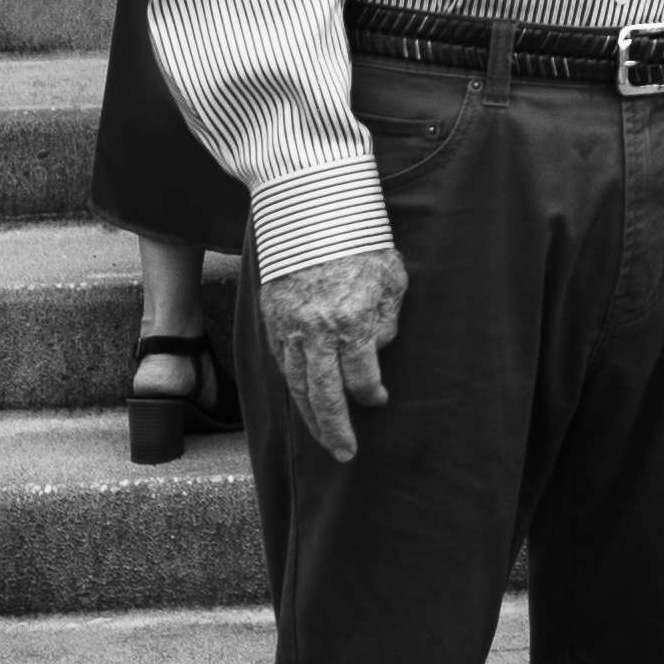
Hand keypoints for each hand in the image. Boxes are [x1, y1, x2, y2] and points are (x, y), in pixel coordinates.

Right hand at [257, 241, 409, 461]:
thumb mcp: (391, 277)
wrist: (309, 210)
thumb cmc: (359, 240)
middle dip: (335, 430)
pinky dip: (293, 385)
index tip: (379, 399)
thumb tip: (376, 348)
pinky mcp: (272, 320)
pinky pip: (283, 363)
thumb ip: (387, 319)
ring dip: (310, 417)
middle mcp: (316, 332)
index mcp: (350, 322)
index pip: (362, 378)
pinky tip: (302, 399)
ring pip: (297, 385)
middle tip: (346, 454)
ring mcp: (289, 328)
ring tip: (323, 439)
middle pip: (324, 395)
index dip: (372, 394)